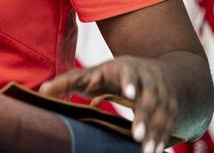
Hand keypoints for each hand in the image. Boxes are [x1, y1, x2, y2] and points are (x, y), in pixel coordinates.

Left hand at [39, 56, 177, 152]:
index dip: (130, 82)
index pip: (128, 73)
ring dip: (155, 131)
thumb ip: (67, 82)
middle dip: (144, 116)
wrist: (158, 70)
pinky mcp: (172, 105)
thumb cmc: (114, 74)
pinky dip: (164, 136)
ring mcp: (162, 92)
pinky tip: (156, 151)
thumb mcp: (92, 74)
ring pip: (162, 112)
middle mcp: (146, 79)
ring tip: (147, 151)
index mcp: (124, 68)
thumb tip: (41, 91)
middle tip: (136, 136)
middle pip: (148, 98)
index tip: (129, 94)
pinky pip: (170, 122)